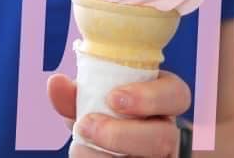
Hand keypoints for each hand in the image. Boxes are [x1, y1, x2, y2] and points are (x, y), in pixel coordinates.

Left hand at [47, 71, 190, 156]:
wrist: (100, 143)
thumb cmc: (102, 116)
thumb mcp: (90, 101)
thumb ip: (75, 94)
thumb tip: (56, 82)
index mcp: (162, 101)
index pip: (177, 95)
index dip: (150, 97)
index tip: (113, 98)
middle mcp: (167, 132)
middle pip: (164, 137)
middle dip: (121, 134)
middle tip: (86, 124)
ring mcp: (160, 157)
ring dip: (105, 157)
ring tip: (78, 147)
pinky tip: (84, 156)